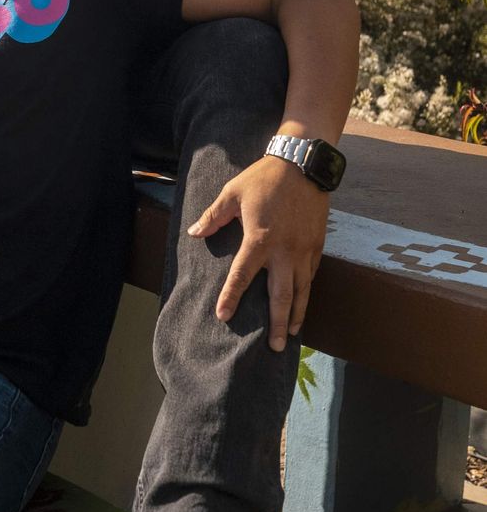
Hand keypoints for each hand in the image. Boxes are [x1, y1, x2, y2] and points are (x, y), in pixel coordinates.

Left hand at [187, 156, 328, 350]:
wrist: (302, 164)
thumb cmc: (263, 178)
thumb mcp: (232, 192)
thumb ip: (214, 216)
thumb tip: (194, 233)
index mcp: (260, 239)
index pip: (242, 275)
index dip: (231, 296)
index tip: (223, 315)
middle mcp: (284, 251)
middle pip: (282, 296)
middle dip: (279, 323)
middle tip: (276, 347)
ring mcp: (304, 250)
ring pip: (302, 290)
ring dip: (298, 314)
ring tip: (293, 334)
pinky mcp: (317, 245)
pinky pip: (311, 274)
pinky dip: (307, 291)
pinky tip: (302, 302)